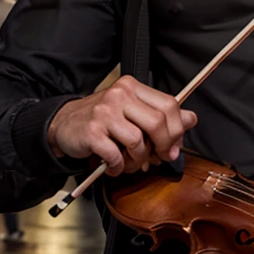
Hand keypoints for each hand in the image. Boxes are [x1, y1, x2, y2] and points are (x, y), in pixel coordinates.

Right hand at [47, 75, 196, 175]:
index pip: (169, 105)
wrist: (62, 125)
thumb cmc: (102, 120)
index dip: (177, 130)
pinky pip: (116, 156)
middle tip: (158, 158)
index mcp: (133, 87)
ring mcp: (104, 112)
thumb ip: (162, 115)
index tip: (174, 147)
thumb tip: (191, 119)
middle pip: (158, 122)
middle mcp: (119, 95)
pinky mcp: (92, 132)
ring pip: (138, 142)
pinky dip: (118, 167)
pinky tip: (113, 165)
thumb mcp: (133, 112)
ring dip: (138, 160)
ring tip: (129, 162)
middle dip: (163, 147)